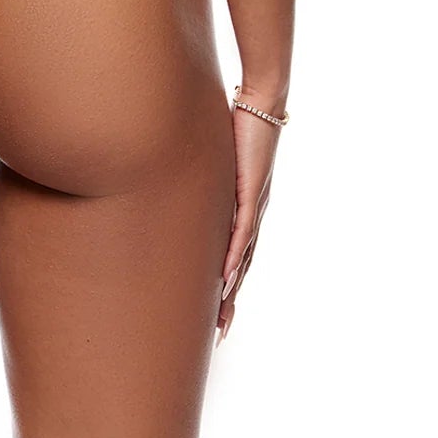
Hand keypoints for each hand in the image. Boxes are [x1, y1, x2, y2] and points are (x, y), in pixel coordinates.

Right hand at [219, 101, 281, 340]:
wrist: (263, 103)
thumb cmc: (239, 126)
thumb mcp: (215, 161)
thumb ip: (202, 179)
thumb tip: (174, 182)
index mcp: (245, 211)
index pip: (236, 258)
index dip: (228, 289)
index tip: (218, 316)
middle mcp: (253, 215)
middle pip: (242, 268)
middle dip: (230, 302)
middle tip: (220, 334)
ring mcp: (254, 206)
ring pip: (244, 258)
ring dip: (232, 289)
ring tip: (222, 316)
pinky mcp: (252, 192)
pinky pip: (243, 232)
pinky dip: (235, 256)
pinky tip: (227, 277)